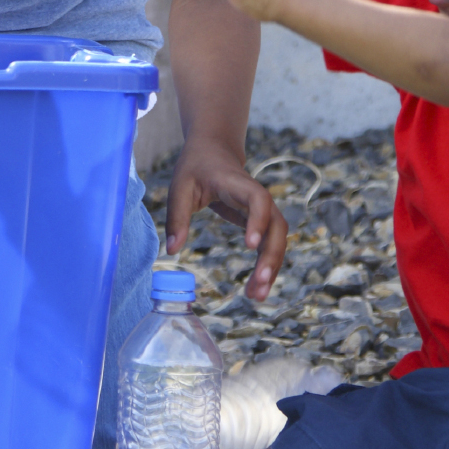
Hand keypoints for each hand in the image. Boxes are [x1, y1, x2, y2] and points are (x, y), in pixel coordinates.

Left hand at [167, 134, 287, 300]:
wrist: (213, 151)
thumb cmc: (195, 167)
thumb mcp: (180, 187)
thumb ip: (176, 217)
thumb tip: (172, 251)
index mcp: (238, 184)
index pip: (258, 200)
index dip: (258, 220)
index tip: (251, 244)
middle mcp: (258, 197)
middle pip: (276, 226)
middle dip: (270, 256)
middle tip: (258, 283)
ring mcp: (263, 210)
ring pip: (277, 240)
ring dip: (271, 268)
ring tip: (257, 296)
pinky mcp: (260, 222)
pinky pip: (269, 246)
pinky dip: (265, 267)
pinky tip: (255, 289)